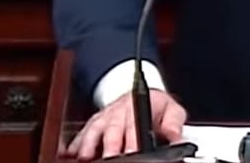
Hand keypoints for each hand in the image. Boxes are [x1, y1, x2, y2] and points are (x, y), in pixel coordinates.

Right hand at [66, 89, 185, 160]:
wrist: (142, 94)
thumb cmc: (156, 106)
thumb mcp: (172, 109)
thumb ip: (174, 123)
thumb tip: (176, 137)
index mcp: (138, 106)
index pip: (134, 124)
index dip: (131, 139)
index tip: (132, 151)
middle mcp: (118, 111)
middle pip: (111, 128)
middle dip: (109, 145)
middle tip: (109, 158)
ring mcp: (105, 117)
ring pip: (93, 129)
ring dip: (88, 144)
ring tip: (86, 156)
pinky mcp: (94, 124)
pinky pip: (82, 132)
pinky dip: (76, 142)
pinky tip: (73, 153)